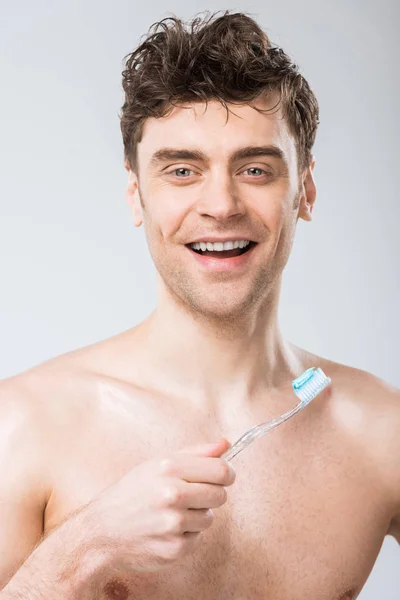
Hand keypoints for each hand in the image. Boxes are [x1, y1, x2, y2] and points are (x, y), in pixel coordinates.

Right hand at [88, 437, 235, 572]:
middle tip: (191, 495)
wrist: (102, 530)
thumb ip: (196, 453)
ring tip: (171, 513)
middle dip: (211, 494)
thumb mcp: (159, 463)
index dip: (227, 473)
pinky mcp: (174, 548)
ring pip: (209, 518)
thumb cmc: (133, 492)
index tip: (223, 476)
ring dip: (196, 516)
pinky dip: (186, 535)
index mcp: (169, 468)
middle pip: (220, 495)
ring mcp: (173, 523)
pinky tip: (165, 529)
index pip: (221, 470)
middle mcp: (172, 494)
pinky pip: (197, 538)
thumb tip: (226, 443)